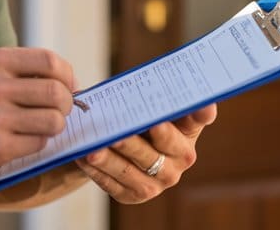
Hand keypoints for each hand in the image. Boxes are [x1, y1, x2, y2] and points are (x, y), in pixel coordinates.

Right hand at [0, 47, 76, 179]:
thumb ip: (15, 68)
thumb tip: (62, 78)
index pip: (50, 62)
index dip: (67, 75)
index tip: (68, 84)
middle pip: (57, 92)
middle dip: (67, 102)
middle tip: (60, 108)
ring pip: (53, 121)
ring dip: (54, 124)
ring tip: (42, 124)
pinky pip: (38, 143)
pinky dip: (37, 141)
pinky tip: (23, 137)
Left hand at [74, 103, 216, 203]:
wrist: (123, 145)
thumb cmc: (139, 117)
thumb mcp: (148, 102)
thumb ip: (151, 93)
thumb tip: (137, 84)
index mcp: (187, 132)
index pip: (195, 121)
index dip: (188, 118)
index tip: (160, 121)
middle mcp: (179, 161)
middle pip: (155, 154)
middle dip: (132, 145)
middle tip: (115, 136)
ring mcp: (158, 182)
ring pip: (131, 172)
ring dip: (110, 161)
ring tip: (92, 151)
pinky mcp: (134, 195)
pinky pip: (113, 184)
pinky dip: (97, 171)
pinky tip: (84, 158)